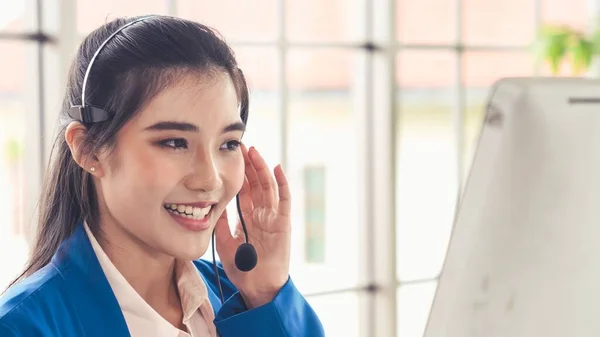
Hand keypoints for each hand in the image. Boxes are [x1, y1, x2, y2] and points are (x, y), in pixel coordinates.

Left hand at [214, 144, 290, 308]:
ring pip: (268, 188)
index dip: (239, 174)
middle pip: (256, 185)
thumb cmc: (243, 269)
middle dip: (250, 165)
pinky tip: (277, 168)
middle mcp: (262, 215)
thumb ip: (222, 223)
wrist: (257, 288)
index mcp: (249, 219)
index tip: (231, 157)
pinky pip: (284, 200)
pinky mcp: (283, 224)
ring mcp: (273, 218)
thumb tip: (214, 203)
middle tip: (242, 146)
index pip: (245, 191)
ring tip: (254, 151)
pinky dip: (282, 184)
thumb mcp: (225, 242)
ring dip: (262, 169)